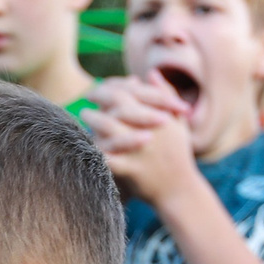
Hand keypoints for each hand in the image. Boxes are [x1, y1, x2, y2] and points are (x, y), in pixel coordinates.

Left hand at [86, 74, 207, 206]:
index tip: (100, 86)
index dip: (112, 85)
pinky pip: (108, 157)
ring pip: (111, 128)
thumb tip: (151, 73)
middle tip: (87, 96)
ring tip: (83, 114)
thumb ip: (165, 96)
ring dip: (94, 119)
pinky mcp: (132, 170)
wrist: (181, 190)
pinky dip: (95, 149)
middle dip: (100, 97)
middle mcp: (151, 130)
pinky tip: (83, 141)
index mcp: (161, 116)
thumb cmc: (178, 154)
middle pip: (119, 105)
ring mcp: (140, 150)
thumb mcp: (178, 122)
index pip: (132, 92)